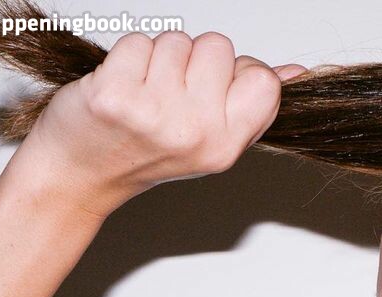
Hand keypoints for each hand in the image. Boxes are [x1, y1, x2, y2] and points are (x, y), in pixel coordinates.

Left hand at [9, 30, 307, 217]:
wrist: (84, 171)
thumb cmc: (145, 150)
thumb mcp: (210, 138)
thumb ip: (252, 103)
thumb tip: (297, 73)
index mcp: (226, 147)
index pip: (264, 82)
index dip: (239, 72)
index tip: (215, 88)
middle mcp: (195, 135)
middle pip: (219, 47)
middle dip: (194, 58)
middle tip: (171, 93)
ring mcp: (155, 116)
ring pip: (177, 40)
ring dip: (159, 56)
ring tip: (144, 90)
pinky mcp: (116, 95)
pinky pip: (138, 41)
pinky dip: (127, 55)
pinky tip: (122, 86)